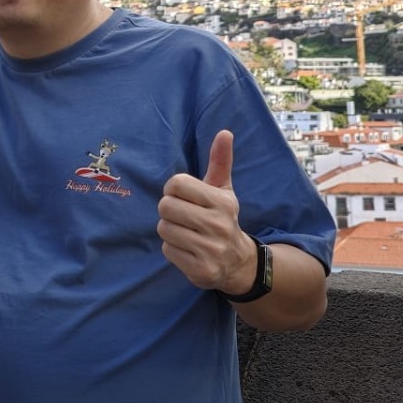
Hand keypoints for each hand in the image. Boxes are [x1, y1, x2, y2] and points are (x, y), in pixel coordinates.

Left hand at [157, 131, 257, 293]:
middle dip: (169, 211)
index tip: (184, 197)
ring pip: (164, 228)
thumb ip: (220, 161)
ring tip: (187, 233)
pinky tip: (188, 250)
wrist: (238, 262)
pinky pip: (168, 250)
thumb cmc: (222, 218)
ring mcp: (211, 249)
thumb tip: (224, 132)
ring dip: (170, 230)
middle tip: (184, 217)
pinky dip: (173, 250)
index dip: (173, 190)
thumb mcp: (223, 190)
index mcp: (222, 201)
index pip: (176, 184)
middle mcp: (219, 225)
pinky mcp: (202, 270)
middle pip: (165, 206)